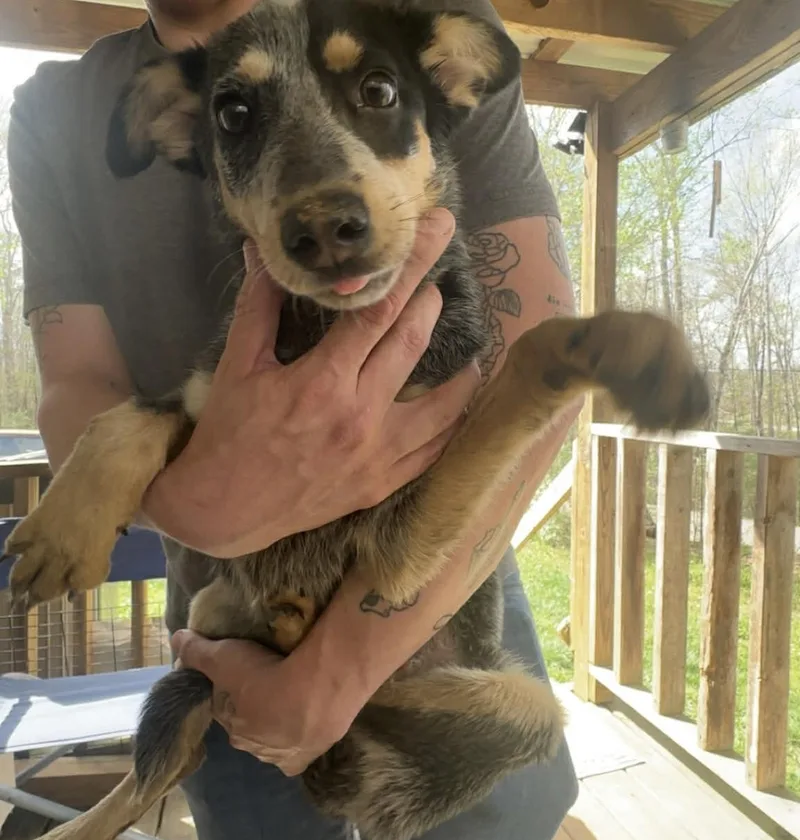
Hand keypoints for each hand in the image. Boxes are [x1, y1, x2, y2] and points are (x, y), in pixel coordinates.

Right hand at [145, 207, 479, 556]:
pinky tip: (459, 408)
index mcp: (323, 382)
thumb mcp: (237, 367)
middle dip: (432, 300)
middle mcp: (360, 417)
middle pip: (413, 343)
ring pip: (443, 406)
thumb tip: (263, 252)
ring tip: (469, 349)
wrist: (223, 511)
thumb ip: (257, 307)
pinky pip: (433, 453)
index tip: (439, 232)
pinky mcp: (381, 485)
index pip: (378, 310)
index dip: (411, 266)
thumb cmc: (227, 435)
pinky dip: (452, 426)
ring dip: (461, 371)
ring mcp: (376, 456)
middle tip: (441, 279)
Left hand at [170, 629, 349, 775]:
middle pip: (250, 726)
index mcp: (232, 727)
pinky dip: (301, 742)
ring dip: (280, 724)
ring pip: (275, 741)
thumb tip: (175, 640)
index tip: (240, 672)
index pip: (225, 709)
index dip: (230, 691)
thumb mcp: (224, 656)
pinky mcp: (309, 756)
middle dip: (255, 710)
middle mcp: (253, 747)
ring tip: (294, 697)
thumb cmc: (266, 675)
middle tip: (270, 682)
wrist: (317, 691)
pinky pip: (299, 754)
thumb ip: (197, 650)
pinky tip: (308, 725)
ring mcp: (282, 755)